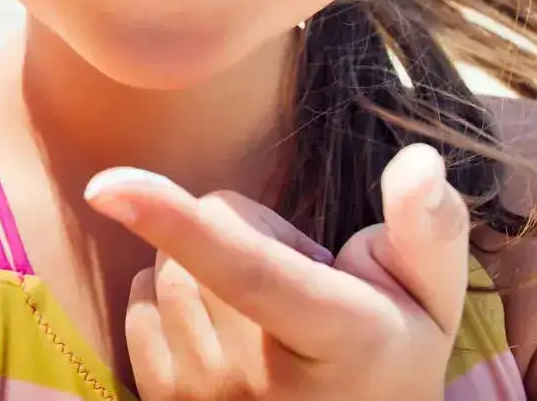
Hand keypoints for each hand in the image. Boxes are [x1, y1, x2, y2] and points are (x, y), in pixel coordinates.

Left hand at [85, 143, 468, 399]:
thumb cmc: (388, 359)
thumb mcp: (430, 300)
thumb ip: (428, 228)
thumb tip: (420, 158)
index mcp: (337, 337)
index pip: (248, 270)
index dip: (177, 221)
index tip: (106, 184)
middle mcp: (261, 380)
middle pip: (209, 235)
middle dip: (248, 234)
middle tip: (299, 287)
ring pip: (165, 269)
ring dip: (205, 269)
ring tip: (263, 316)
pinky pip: (138, 304)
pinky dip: (168, 301)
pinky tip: (221, 334)